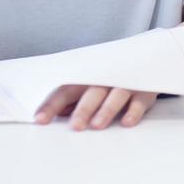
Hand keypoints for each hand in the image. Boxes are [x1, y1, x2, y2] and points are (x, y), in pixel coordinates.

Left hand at [35, 84, 157, 129]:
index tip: (39, 119)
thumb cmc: (108, 73)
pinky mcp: (143, 90)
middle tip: (74, 126)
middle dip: (82, 109)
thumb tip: (58, 113)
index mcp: (85, 76)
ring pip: (114, 96)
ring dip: (106, 110)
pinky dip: (133, 111)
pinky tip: (127, 122)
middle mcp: (103, 78)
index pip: (65, 90)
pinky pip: (139, 101)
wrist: (141, 56)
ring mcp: (124, 83)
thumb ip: (74, 98)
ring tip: (97, 125)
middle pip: (90, 93)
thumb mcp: (88, 82)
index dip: (51, 104)